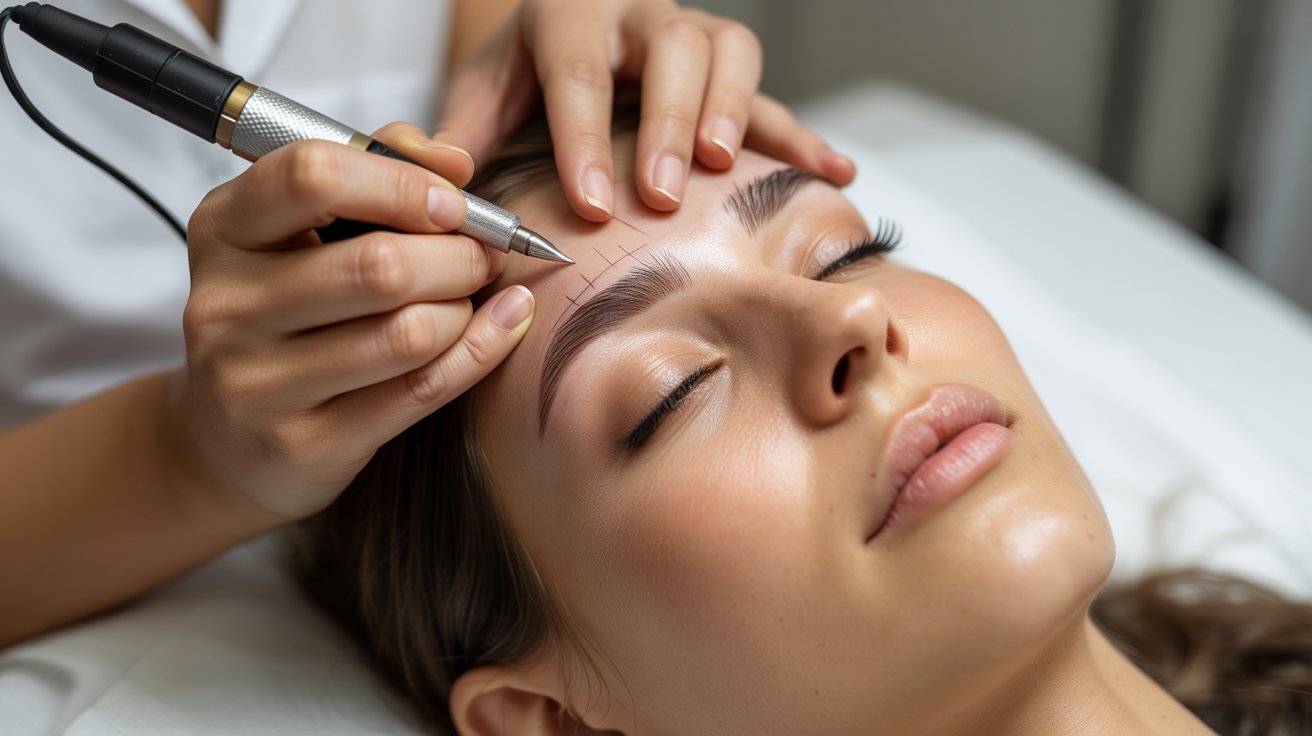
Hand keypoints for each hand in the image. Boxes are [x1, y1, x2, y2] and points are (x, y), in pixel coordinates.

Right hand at [175, 124, 535, 522]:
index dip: (403, 182)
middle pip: (379, 265)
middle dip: (458, 255)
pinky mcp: (302, 444)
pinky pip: (420, 390)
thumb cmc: (289, 314)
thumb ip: (376, 170)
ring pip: (409, 333)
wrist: (230, 444)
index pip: (312, 176)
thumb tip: (454, 161)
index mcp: (223, 228)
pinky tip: (503, 326)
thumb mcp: (305, 230)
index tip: (452, 202)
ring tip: (468, 300)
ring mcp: (256, 382)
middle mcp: (226, 305)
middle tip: (483, 256)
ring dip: (465, 310)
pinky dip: (480, 352)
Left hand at [436, 0, 854, 221]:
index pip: (578, 70)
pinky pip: (772, 92)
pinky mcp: (728, 69)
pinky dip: (802, 134)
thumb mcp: (482, 93)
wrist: (574, 23)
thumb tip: (439, 176)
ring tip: (723, 170)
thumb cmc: (527, 72)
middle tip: (659, 194)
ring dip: (732, 111)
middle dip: (668, 123)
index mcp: (568, 16)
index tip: (589, 203)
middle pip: (669, 51)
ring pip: (728, 50)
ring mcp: (691, 36)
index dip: (585, 137)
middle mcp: (637, 16)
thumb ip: (454, 135)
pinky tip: (833, 170)